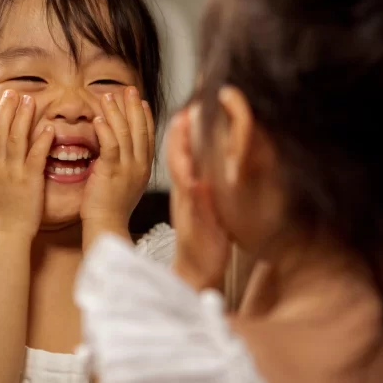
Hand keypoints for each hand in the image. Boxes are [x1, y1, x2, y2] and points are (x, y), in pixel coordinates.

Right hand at [0, 90, 54, 237]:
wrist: (5, 236)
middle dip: (4, 110)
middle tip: (10, 92)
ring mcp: (13, 173)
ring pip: (16, 139)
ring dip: (22, 118)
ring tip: (29, 100)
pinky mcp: (30, 181)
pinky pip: (36, 156)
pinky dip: (42, 140)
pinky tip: (48, 127)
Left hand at [82, 87, 154, 231]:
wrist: (107, 225)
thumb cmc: (111, 209)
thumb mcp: (124, 183)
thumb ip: (124, 165)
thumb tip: (117, 152)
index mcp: (144, 168)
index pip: (148, 136)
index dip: (145, 116)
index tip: (141, 101)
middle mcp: (140, 166)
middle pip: (139, 129)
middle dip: (133, 106)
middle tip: (128, 88)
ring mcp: (128, 168)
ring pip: (124, 133)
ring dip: (116, 112)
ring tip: (108, 95)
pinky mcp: (112, 171)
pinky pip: (110, 145)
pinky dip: (105, 129)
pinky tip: (99, 117)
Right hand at [166, 107, 229, 289]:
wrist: (198, 272)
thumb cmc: (204, 241)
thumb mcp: (204, 208)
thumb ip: (201, 187)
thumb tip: (204, 168)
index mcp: (188, 188)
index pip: (182, 155)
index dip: (182, 133)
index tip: (186, 110)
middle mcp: (185, 194)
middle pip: (178, 159)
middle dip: (179, 135)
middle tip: (182, 111)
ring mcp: (188, 207)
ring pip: (182, 174)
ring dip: (182, 153)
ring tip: (184, 130)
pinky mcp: (195, 223)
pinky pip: (192, 203)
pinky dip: (192, 188)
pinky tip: (195, 177)